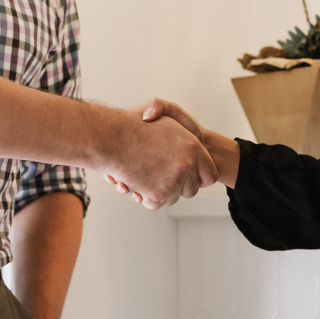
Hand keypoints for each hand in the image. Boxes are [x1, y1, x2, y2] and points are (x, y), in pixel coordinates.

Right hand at [101, 114, 216, 209]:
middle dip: (179, 186)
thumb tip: (188, 152)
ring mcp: (172, 182)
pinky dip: (145, 197)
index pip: (209, 175)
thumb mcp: (164, 114)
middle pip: (191, 190)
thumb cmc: (134, 125)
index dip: (199, 178)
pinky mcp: (157, 195)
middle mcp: (186, 165)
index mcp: (193, 146)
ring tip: (146, 175)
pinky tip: (136, 183)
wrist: (110, 137)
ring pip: (172, 198)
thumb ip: (181, 128)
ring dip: (160, 191)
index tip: (188, 177)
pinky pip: (156, 204)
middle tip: (163, 176)